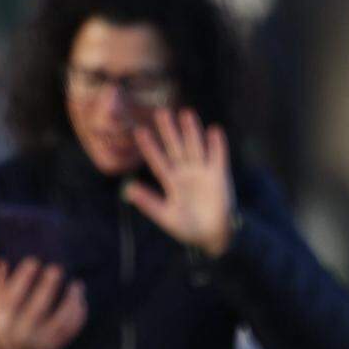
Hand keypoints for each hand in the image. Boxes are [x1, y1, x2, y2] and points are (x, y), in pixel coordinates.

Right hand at [0, 257, 86, 348]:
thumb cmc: (6, 323)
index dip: (23, 279)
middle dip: (47, 287)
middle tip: (56, 268)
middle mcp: (22, 334)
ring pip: (60, 321)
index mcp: (4, 322)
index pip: (13, 298)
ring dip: (71, 301)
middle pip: (37, 309)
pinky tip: (80, 299)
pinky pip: (70, 330)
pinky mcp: (55, 346)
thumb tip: (1, 261)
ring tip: (76, 284)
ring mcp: (40, 342)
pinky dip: (78, 315)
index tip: (33, 260)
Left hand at [125, 108, 234, 257]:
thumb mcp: (165, 216)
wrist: (213, 237)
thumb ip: (149, 202)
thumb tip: (128, 190)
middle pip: (175, 148)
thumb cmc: (187, 228)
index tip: (138, 131)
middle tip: (161, 111)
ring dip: (191, 131)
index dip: (149, 146)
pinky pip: (218, 158)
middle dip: (169, 131)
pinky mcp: (219, 177)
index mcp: (171, 183)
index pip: (158, 160)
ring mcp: (203, 173)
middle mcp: (186, 174)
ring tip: (186, 113)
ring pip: (195, 147)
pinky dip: (216, 145)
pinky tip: (214, 130)